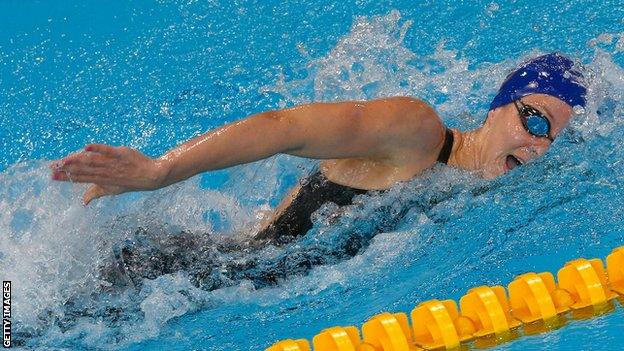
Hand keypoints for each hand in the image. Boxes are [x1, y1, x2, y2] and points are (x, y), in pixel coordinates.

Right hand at [50, 144, 167, 204]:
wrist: (151, 176)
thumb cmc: (130, 181)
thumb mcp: (112, 190)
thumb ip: (96, 193)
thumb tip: (83, 202)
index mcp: (102, 180)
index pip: (81, 178)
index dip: (66, 177)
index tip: (51, 176)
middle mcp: (106, 172)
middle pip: (84, 170)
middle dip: (67, 169)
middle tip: (52, 167)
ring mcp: (113, 163)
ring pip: (92, 161)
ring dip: (77, 159)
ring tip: (64, 159)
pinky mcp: (121, 154)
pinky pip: (108, 151)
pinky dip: (98, 149)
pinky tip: (86, 147)